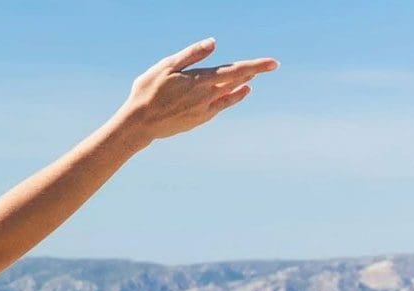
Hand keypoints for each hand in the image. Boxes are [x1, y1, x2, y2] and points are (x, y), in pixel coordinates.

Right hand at [115, 39, 276, 141]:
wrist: (139, 124)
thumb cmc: (147, 92)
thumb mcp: (166, 67)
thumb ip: (191, 54)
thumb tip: (213, 43)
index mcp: (200, 80)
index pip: (235, 71)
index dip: (256, 66)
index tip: (274, 63)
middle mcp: (207, 96)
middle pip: (236, 81)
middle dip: (252, 73)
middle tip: (268, 66)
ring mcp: (204, 110)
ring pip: (230, 94)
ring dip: (242, 85)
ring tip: (252, 79)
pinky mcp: (198, 120)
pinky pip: (221, 107)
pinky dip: (232, 98)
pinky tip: (237, 94)